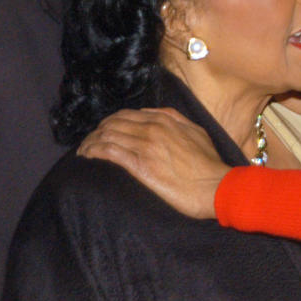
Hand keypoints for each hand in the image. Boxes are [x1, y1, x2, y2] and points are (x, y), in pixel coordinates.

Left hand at [77, 108, 228, 218]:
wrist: (216, 186)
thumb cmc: (209, 164)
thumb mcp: (197, 132)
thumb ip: (176, 119)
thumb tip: (155, 114)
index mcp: (164, 119)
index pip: (126, 115)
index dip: (110, 122)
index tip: (103, 132)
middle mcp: (152, 128)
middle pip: (112, 123)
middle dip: (96, 131)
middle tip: (89, 143)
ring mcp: (145, 145)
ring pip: (107, 135)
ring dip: (90, 142)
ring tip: (84, 151)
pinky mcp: (140, 165)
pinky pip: (108, 151)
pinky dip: (93, 151)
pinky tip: (87, 156)